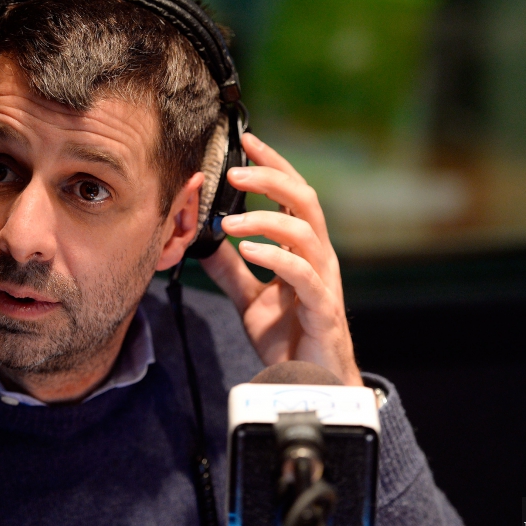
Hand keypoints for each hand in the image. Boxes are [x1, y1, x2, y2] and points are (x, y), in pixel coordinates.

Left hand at [201, 133, 362, 385]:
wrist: (307, 384)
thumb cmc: (289, 339)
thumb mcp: (250, 298)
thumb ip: (231, 269)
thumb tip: (202, 242)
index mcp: (303, 250)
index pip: (292, 195)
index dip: (274, 166)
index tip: (248, 142)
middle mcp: (318, 257)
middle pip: (304, 201)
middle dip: (270, 180)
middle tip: (233, 173)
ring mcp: (323, 281)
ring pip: (303, 232)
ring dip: (263, 220)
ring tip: (227, 224)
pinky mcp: (322, 308)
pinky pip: (302, 274)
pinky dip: (274, 257)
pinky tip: (246, 250)